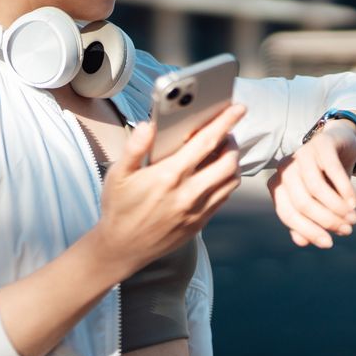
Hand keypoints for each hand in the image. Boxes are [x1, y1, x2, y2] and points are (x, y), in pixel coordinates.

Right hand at [91, 104, 246, 276]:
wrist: (122, 248)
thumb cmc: (119, 208)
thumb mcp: (118, 175)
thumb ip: (134, 148)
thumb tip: (149, 126)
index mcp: (169, 176)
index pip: (206, 142)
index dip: (225, 122)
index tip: (237, 108)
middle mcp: (188, 193)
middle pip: (228, 161)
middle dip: (232, 141)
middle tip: (227, 132)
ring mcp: (197, 210)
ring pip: (231, 181)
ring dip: (233, 162)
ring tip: (223, 151)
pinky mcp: (200, 223)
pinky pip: (224, 197)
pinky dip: (226, 181)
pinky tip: (216, 174)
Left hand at [267, 119, 355, 248]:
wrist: (340, 146)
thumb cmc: (326, 180)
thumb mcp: (317, 204)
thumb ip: (306, 222)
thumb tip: (302, 242)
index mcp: (278, 185)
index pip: (287, 213)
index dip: (308, 231)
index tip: (329, 243)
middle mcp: (285, 169)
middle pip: (302, 203)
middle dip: (326, 220)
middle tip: (347, 230)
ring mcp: (302, 154)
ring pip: (315, 188)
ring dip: (336, 208)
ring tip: (352, 218)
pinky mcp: (321, 143)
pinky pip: (332, 169)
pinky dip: (344, 189)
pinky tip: (354, 203)